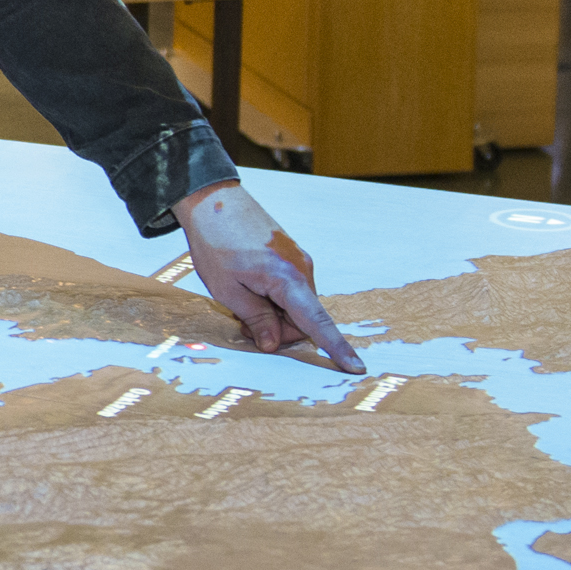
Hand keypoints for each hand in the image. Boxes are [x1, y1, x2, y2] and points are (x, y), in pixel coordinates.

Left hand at [173, 181, 363, 371]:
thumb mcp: (228, 290)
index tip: (357, 368)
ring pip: (293, 307)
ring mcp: (298, 262)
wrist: (212, 201)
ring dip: (271, 313)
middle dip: (275, 329)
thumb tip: (275, 344)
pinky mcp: (291, 258)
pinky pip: (288, 291)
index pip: (317, 322)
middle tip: (241, 321)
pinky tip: (248, 286)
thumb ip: (256, 319)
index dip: (336, 348)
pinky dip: (272, 299)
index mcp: (288, 279)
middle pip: (300, 321)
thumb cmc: (216, 243)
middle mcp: (302, 270)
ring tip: (241, 296)